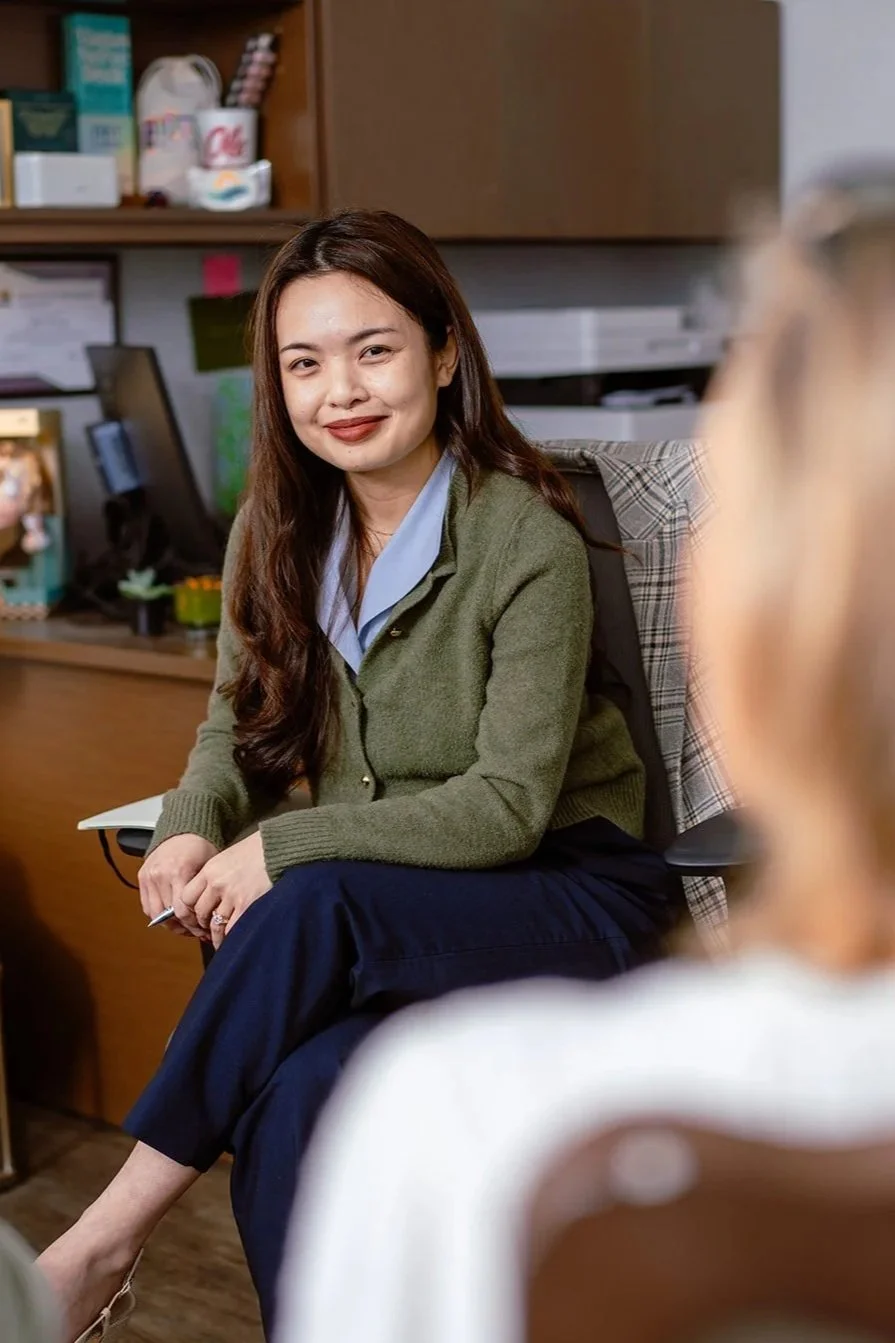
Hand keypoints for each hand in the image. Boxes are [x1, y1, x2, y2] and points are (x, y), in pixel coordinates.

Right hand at [139, 834, 219, 936]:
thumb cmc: (201, 847)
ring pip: (155, 913)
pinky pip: (146, 905)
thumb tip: (211, 918)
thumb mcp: (210, 867)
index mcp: (179, 871)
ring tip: (184, 927)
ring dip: (170, 924)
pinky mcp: (142, 877)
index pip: (181, 910)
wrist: (184, 830)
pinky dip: (158, 914)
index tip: (203, 930)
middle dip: (184, 928)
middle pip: (168, 915)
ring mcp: (149, 876)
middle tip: (197, 932)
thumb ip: (205, 892)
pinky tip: (171, 917)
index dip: (193, 925)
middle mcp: (160, 875)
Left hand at [176, 832, 272, 949]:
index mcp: (209, 870)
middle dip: (203, 925)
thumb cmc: (256, 851)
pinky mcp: (247, 903)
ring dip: (216, 936)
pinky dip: (230, 937)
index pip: (186, 898)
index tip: (197, 916)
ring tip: (220, 941)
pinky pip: (232, 928)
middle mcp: (216, 883)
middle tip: (209, 931)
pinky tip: (232, 940)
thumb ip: (214, 877)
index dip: (190, 911)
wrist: (278, 846)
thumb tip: (208, 899)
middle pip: (200, 913)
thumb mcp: (227, 859)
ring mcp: (231, 894)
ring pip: (215, 925)